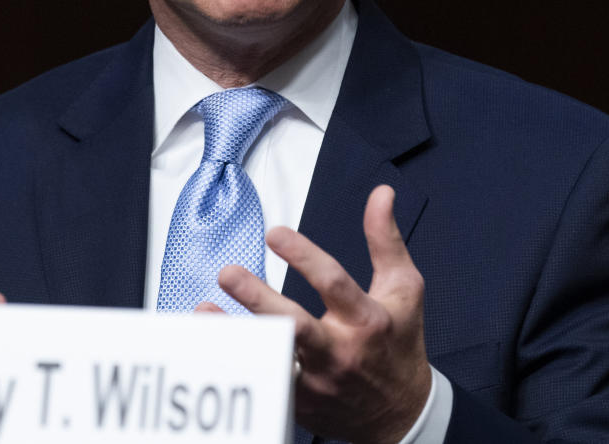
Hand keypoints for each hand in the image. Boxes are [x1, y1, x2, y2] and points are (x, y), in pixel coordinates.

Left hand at [216, 185, 429, 443]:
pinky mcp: (300, 403)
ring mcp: (318, 382)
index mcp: (367, 320)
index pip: (333, 284)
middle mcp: (341, 352)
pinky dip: (236, 360)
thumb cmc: (399, 343)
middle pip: (296, 326)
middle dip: (259, 299)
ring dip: (235, 333)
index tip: (274, 233)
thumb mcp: (403, 289)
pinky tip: (209, 342)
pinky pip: (261, 381)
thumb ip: (384, 240)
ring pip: (270, 357)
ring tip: (205, 307)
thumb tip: (380, 194)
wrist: (401, 414)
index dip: (304, 257)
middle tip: (228, 273)